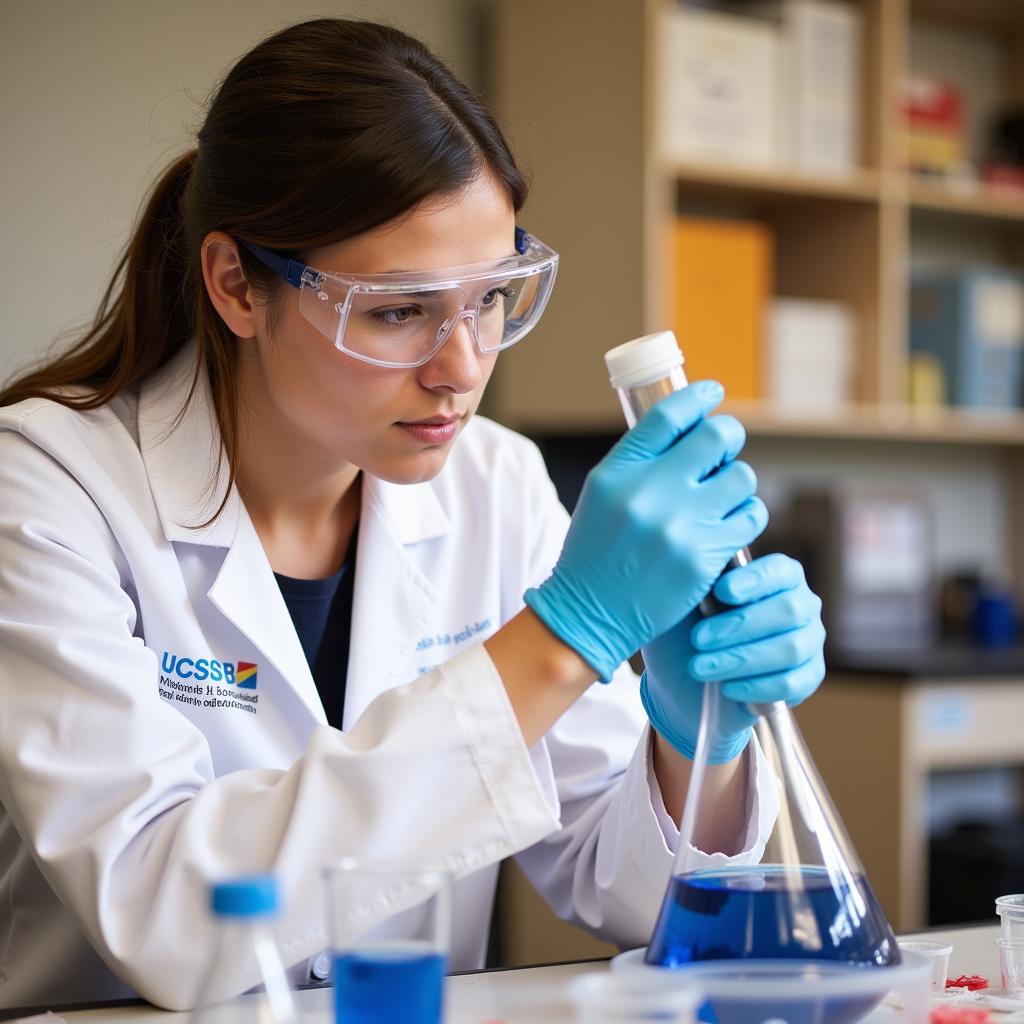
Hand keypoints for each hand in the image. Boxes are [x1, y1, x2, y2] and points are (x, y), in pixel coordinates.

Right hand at [524, 382, 767, 680]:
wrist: (590, 612)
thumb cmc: (595, 551)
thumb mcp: (601, 494)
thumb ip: (639, 461)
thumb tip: (688, 428)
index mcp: (618, 472)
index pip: (667, 415)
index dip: (698, 396)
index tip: (712, 392)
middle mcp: (648, 492)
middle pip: (715, 437)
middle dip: (728, 436)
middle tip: (724, 446)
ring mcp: (679, 525)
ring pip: (741, 477)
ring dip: (737, 481)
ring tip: (722, 494)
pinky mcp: (704, 557)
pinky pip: (749, 517)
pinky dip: (745, 516)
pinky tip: (728, 523)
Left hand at [641, 553, 825, 762]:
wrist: (684, 675)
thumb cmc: (687, 626)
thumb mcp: (686, 599)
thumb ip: (703, 579)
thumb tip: (705, 565)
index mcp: (778, 575)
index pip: (780, 570)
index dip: (754, 580)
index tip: (720, 591)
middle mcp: (801, 603)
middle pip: (788, 610)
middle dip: (738, 626)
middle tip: (697, 639)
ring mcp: (809, 640)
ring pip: (790, 649)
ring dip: (741, 659)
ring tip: (700, 667)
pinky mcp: (808, 676)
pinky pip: (793, 683)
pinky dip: (757, 686)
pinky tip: (727, 687)